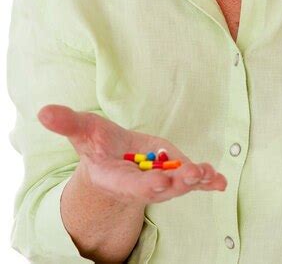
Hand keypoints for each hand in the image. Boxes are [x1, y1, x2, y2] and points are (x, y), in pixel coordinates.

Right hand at [37, 104, 227, 204]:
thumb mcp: (82, 130)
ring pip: (180, 183)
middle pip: (161, 187)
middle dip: (176, 183)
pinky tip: (220, 181)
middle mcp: (142, 184)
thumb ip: (67, 123)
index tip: (159, 181)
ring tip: (208, 173)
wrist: (114, 159)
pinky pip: (194, 180)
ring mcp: (162, 179)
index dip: (146, 184)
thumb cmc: (97, 145)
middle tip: (191, 175)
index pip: (132, 184)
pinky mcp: (176, 171)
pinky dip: (208, 181)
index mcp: (118, 177)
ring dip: (195, 180)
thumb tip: (43, 111)